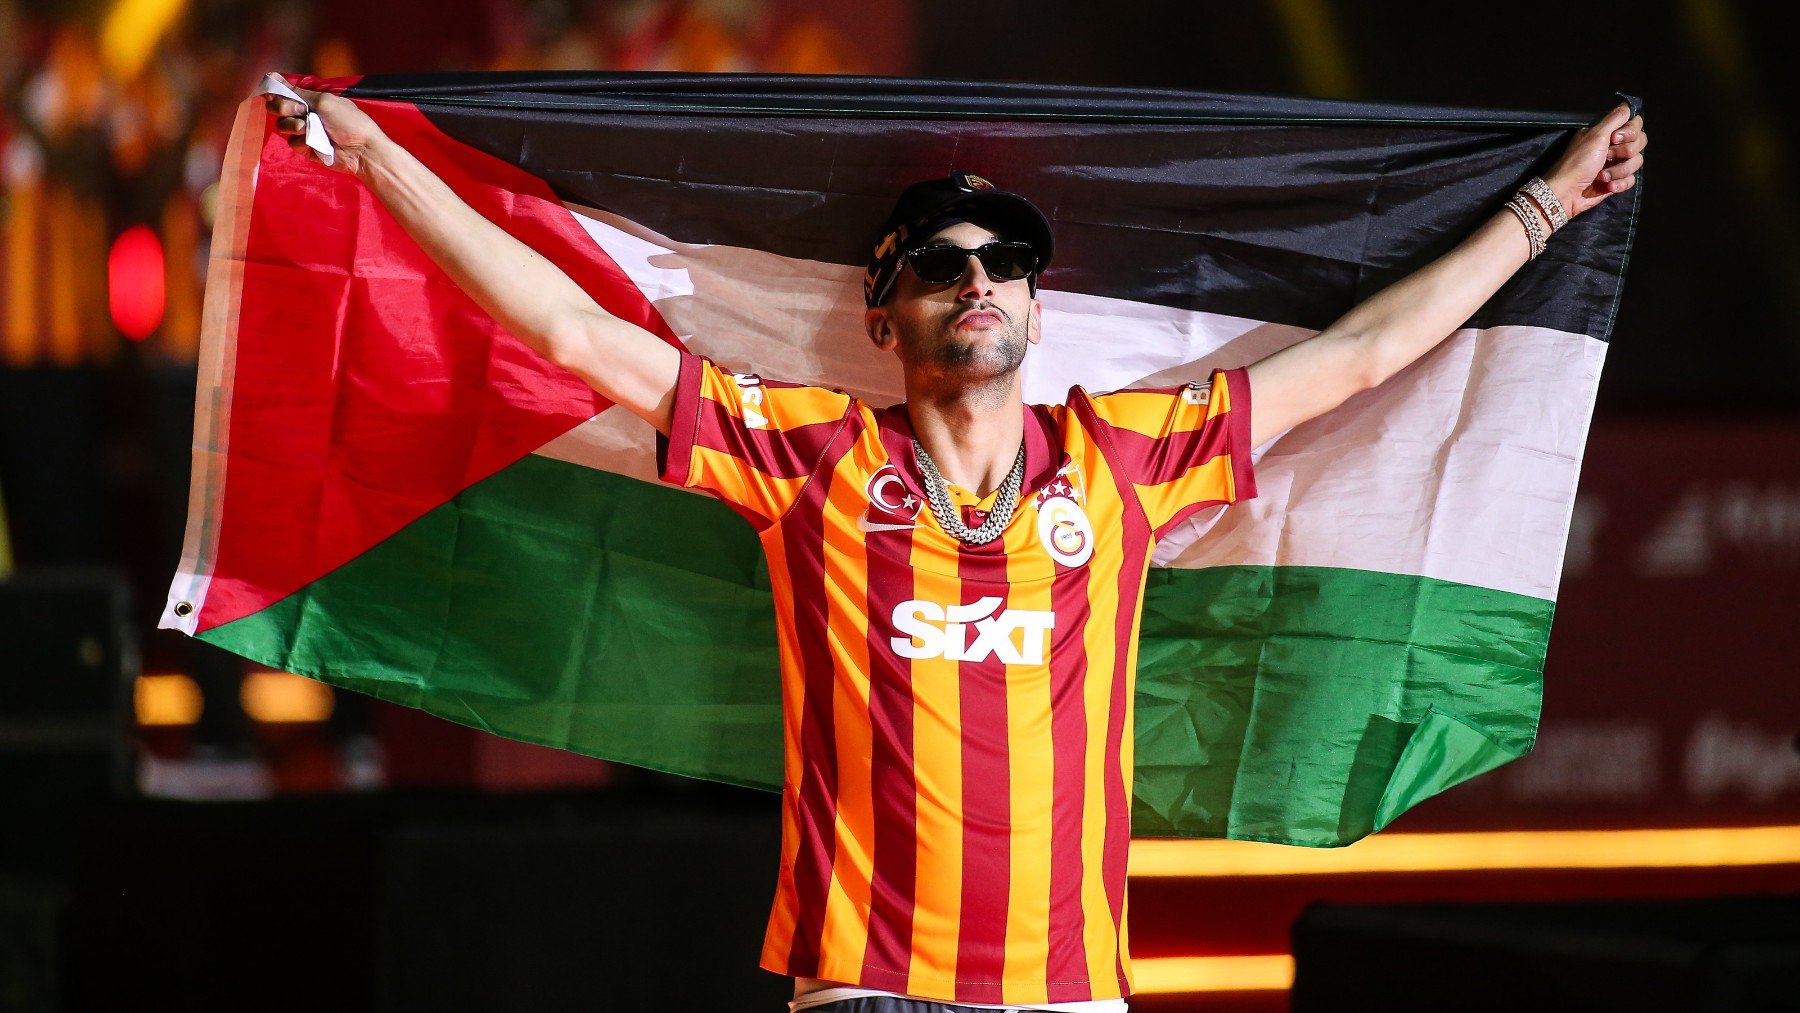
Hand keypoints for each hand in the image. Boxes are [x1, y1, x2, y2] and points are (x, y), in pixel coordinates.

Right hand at [264, 83, 386, 178]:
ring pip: (283, 125)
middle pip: (278, 108)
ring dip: (295, 125)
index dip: (276, 92)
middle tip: (301, 111)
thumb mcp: (324, 101)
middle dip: (284, 107)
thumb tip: (274, 76)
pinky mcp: (307, 149)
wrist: (361, 149)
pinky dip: (303, 142)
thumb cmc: (349, 121)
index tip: (271, 93)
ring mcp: (306, 132)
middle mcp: (306, 114)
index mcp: (312, 100)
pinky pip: (293, 143)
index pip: (286, 93)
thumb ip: (298, 92)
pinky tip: (316, 143)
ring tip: (311, 128)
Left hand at [1543, 102, 1646, 218]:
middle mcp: (1613, 146)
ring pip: (1637, 162)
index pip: (1635, 124)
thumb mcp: (1596, 135)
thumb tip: (1627, 105)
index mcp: (1607, 133)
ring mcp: (1615, 164)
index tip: (1615, 138)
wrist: (1566, 193)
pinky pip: (1631, 179)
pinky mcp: (1616, 181)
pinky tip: (1608, 186)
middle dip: (1625, 152)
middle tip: (1606, 156)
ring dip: (1619, 170)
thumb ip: (1614, 119)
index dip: (1631, 132)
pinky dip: (1620, 183)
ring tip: (1602, 176)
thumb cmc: (1578, 162)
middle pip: (1640, 143)